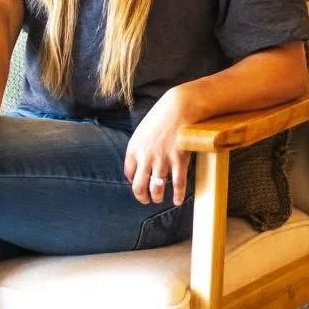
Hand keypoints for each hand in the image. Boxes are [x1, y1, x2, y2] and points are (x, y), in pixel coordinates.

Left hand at [124, 89, 191, 206]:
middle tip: (146, 200)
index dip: (133, 181)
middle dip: (141, 197)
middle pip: (139, 186)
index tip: (137, 183)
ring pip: (156, 189)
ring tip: (159, 199)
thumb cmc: (161, 116)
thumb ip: (140, 147)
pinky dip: (178, 195)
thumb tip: (142, 161)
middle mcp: (145, 157)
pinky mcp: (178, 161)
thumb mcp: (143, 130)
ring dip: (157, 197)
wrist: (179, 107)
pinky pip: (177, 184)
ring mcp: (162, 160)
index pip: (129, 173)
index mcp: (134, 148)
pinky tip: (177, 201)